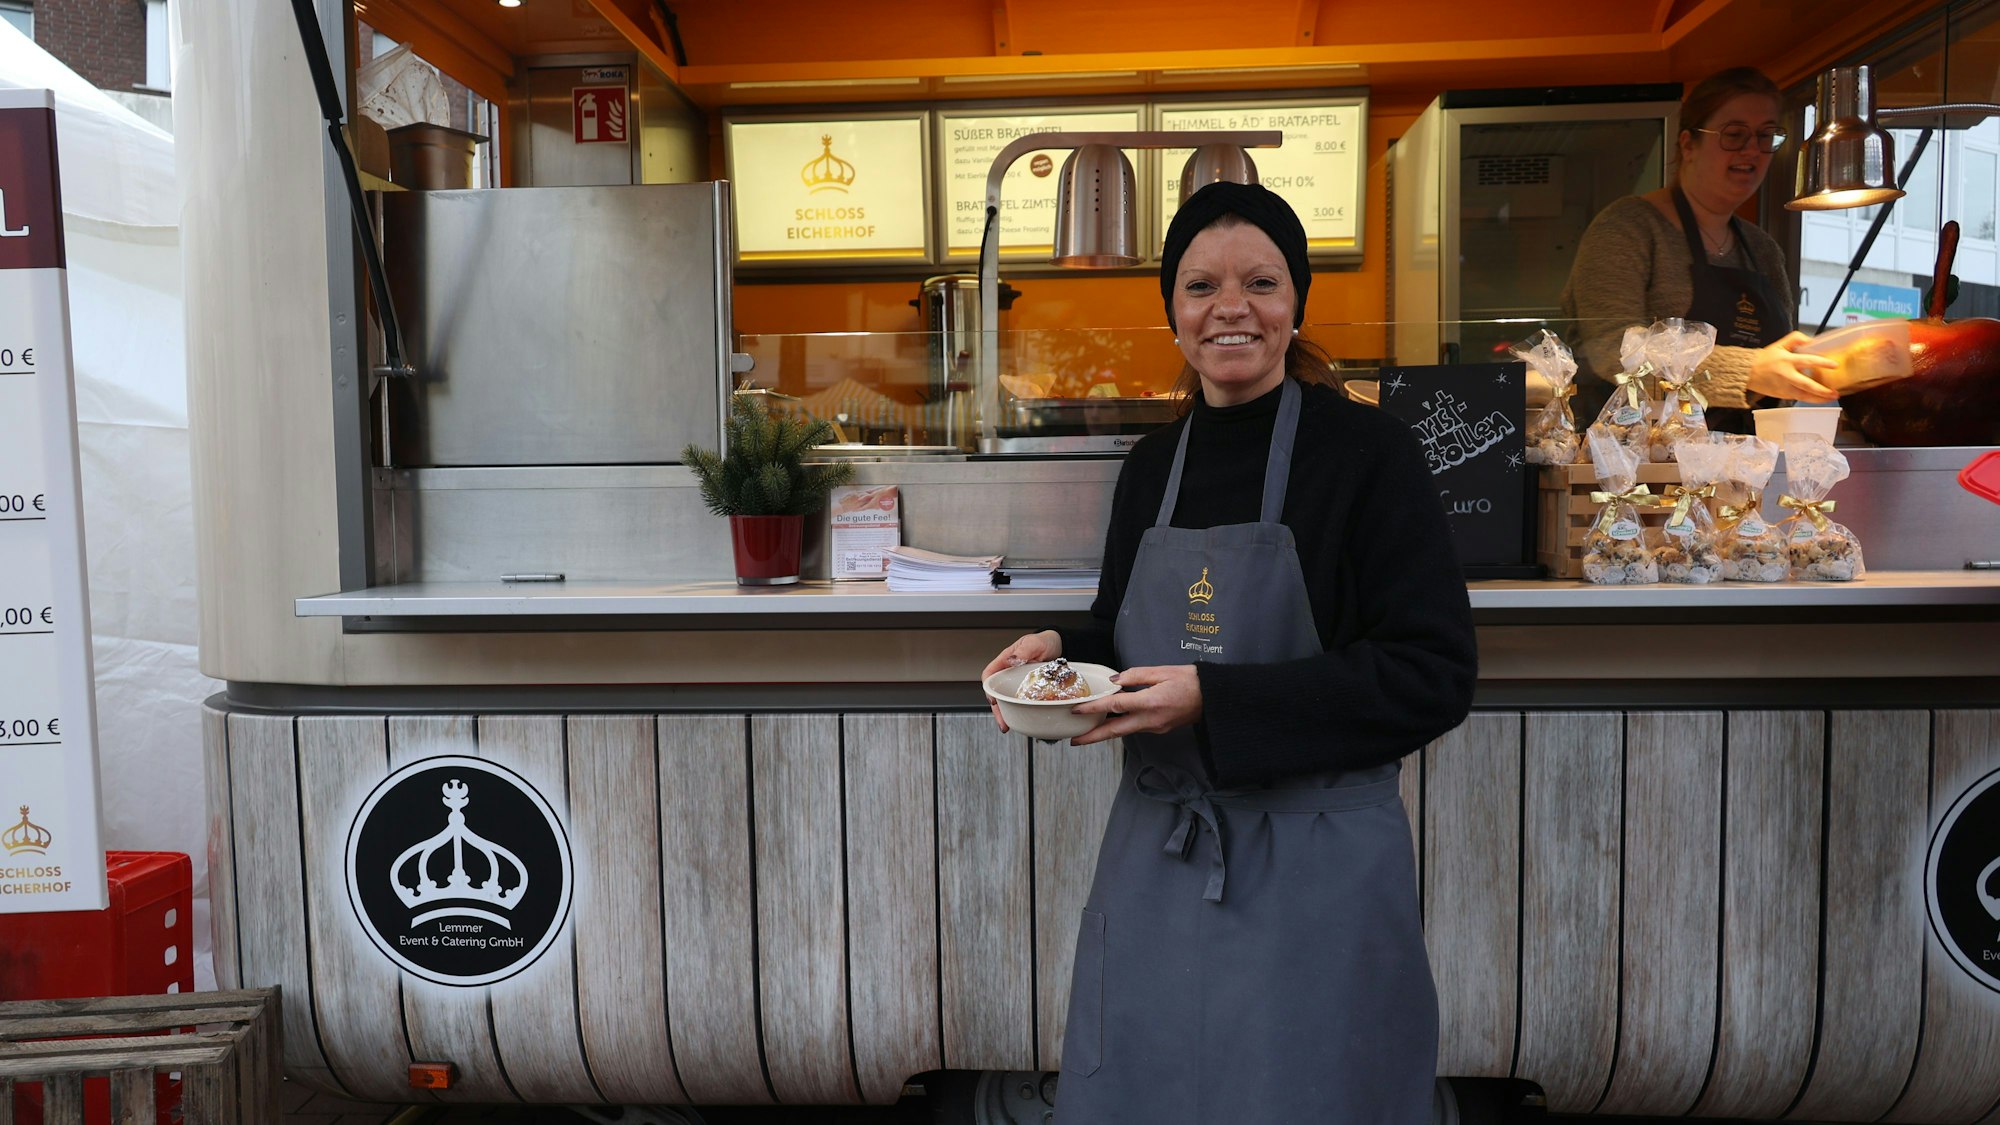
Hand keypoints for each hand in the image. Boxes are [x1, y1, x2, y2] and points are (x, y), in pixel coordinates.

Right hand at [981, 631, 1061, 732]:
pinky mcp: (1029, 691)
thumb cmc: (1042, 641)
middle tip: (1002, 722)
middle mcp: (1009, 675)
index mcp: (1005, 662)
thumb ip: (1023, 651)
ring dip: (1007, 714)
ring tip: (1009, 726)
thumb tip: (1012, 659)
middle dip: (997, 710)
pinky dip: (1022, 713)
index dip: (988, 689)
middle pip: (996, 694)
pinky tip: (1025, 720)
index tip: (993, 701)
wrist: (1059, 646)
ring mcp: (1018, 684)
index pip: (989, 676)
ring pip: (1008, 701)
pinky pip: (1022, 703)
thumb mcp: (1033, 643)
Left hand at [1069, 664, 1202, 745]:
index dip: (1094, 708)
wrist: (1213, 698)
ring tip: (1087, 733)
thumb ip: (1136, 675)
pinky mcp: (1159, 728)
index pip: (1116, 705)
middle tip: (1074, 741)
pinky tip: (1111, 723)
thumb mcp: (1162, 671)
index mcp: (1151, 702)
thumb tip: (1115, 680)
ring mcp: (1155, 727)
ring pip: (1124, 732)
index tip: (1078, 710)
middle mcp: (1151, 719)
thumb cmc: (1191, 681)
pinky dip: (1120, 727)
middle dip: (1093, 737)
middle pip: (1115, 731)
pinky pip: (1135, 728)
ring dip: (1105, 733)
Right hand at [1746, 331, 1839, 401]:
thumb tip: (1811, 340)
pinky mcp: (1783, 395)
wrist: (1747, 373)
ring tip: (1831, 397)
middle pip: (1807, 385)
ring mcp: (1785, 387)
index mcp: (1787, 361)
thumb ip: (1795, 338)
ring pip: (1804, 396)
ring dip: (1819, 398)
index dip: (1822, 363)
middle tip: (1835, 391)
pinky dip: (1810, 399)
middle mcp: (1787, 376)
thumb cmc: (1764, 359)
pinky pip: (1799, 398)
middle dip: (1822, 390)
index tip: (1834, 365)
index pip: (1808, 361)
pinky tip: (1819, 397)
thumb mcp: (1779, 344)